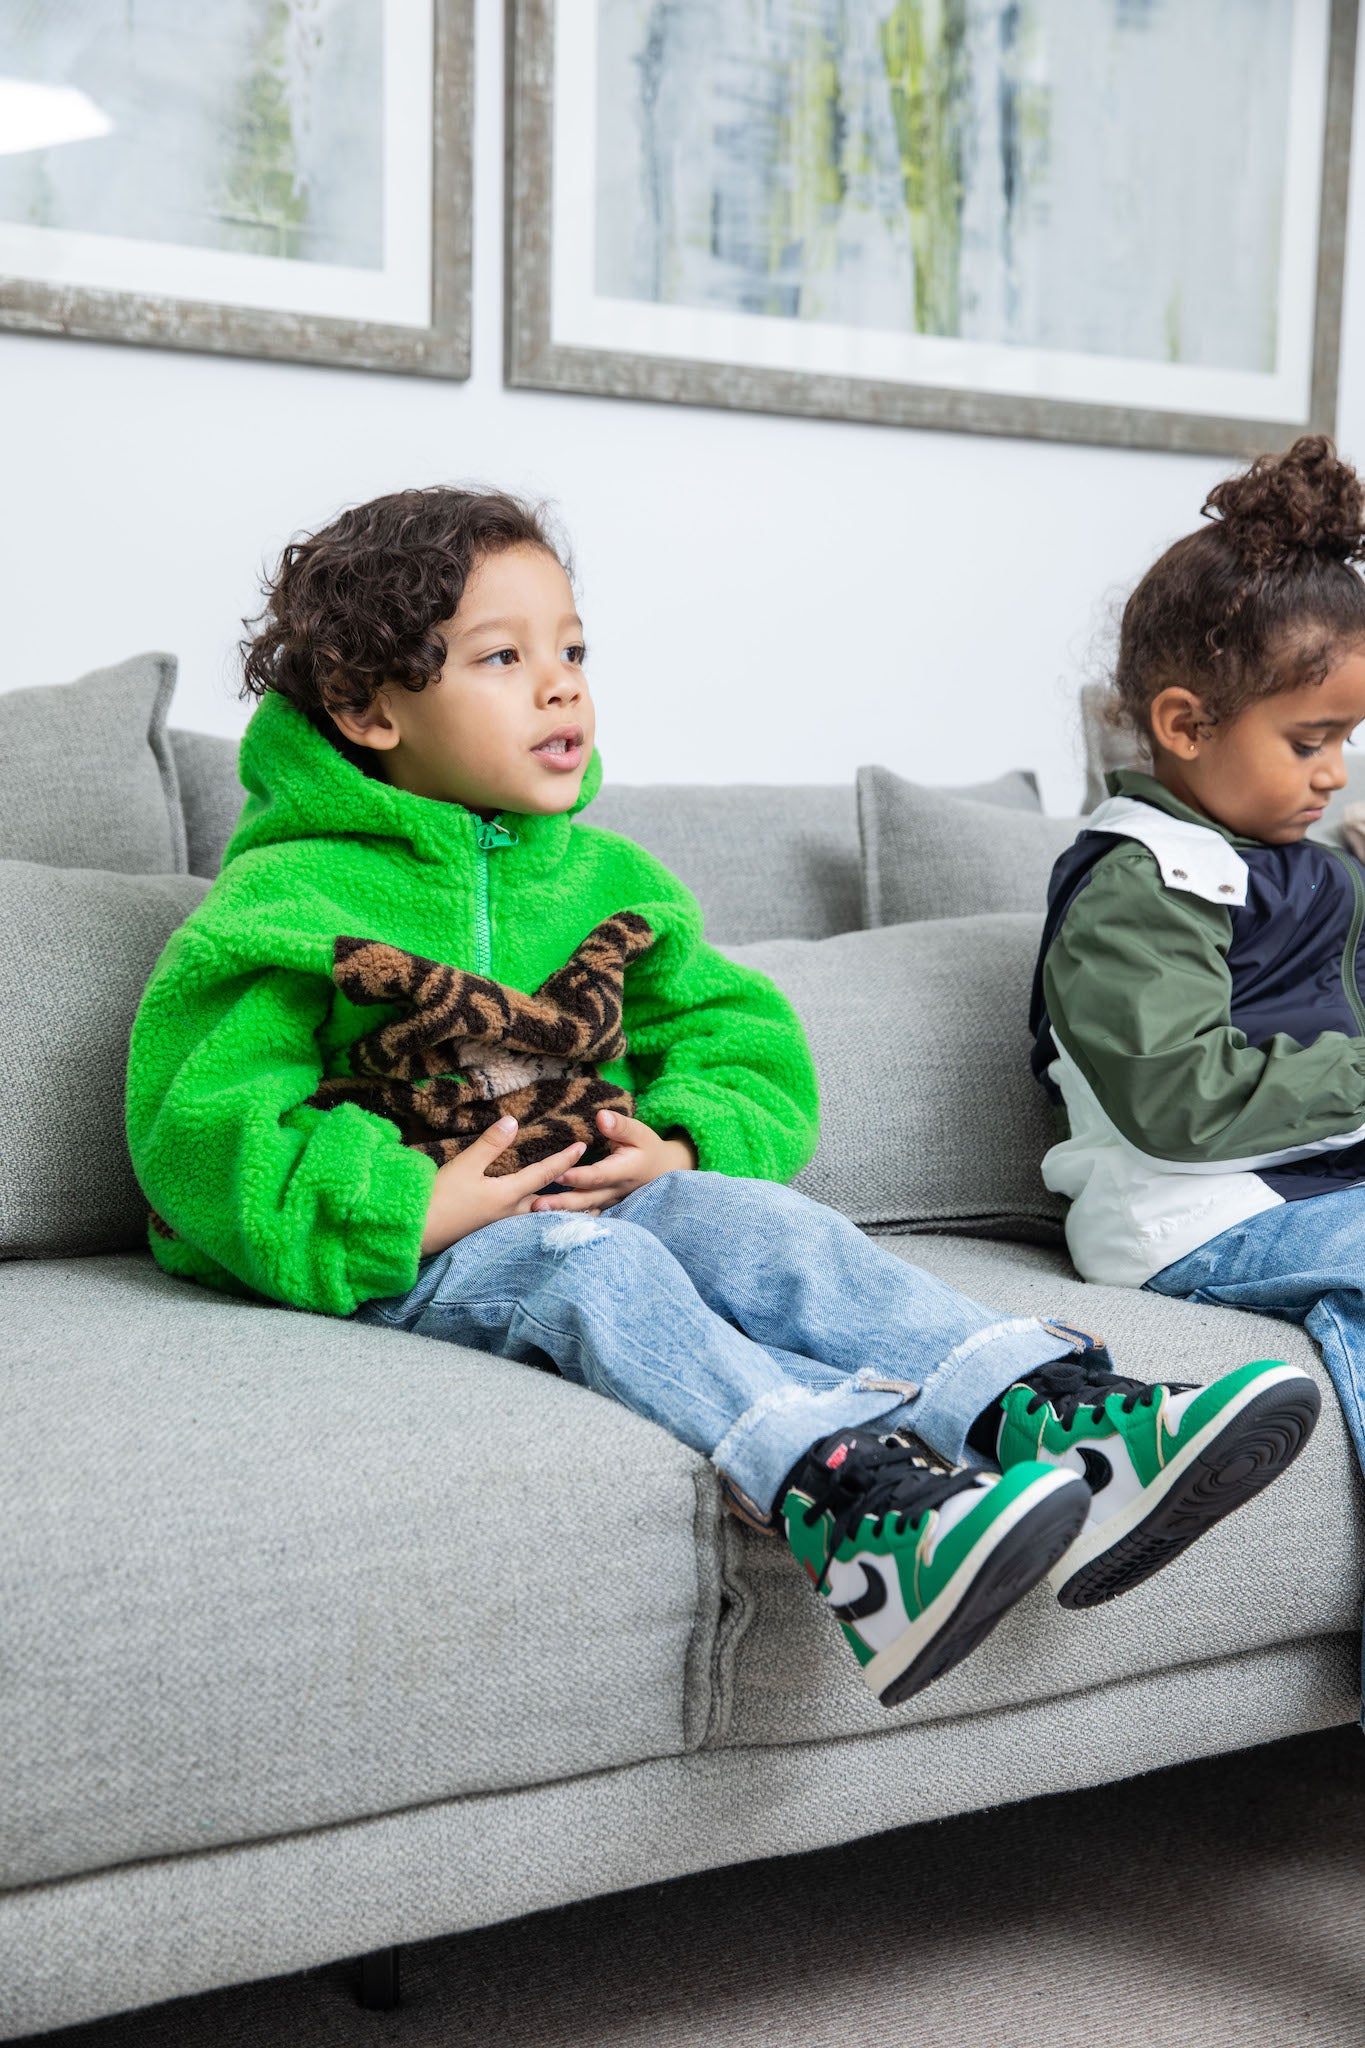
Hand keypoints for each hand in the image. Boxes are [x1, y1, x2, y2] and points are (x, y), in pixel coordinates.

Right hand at [420, 1116, 587, 1254]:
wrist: (418, 1232)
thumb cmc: (439, 1197)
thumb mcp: (464, 1165)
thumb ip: (491, 1144)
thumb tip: (514, 1121)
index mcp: (508, 1194)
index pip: (544, 1174)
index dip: (564, 1158)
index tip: (582, 1146)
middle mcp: (511, 1213)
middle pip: (550, 1202)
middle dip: (573, 1195)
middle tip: (597, 1191)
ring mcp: (503, 1226)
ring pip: (539, 1216)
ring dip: (560, 1211)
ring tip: (582, 1211)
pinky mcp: (493, 1233)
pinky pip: (526, 1225)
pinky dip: (541, 1219)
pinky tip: (541, 1219)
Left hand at [530, 1109, 696, 1213]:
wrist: (663, 1171)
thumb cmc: (647, 1148)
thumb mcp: (640, 1132)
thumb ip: (620, 1125)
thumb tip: (601, 1116)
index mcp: (624, 1170)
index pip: (598, 1175)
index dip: (578, 1176)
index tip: (557, 1173)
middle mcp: (615, 1190)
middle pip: (586, 1199)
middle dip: (561, 1203)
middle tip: (537, 1205)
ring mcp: (609, 1201)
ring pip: (584, 1210)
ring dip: (561, 1213)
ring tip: (536, 1214)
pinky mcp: (603, 1205)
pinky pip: (585, 1214)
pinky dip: (568, 1218)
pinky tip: (547, 1221)